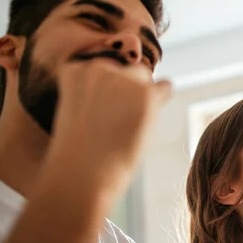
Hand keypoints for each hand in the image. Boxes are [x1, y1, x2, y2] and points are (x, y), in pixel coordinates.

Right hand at [46, 60, 170, 195]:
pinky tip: (149, 120)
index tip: (101, 114)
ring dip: (144, 96)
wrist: (83, 174)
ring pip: (145, 78)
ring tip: (131, 125)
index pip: (102, 69)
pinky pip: (166, 87)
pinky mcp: (146, 94)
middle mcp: (99, 68)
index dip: (107, 92)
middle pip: (126, 71)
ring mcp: (123, 79)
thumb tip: (137, 82)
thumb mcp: (79, 111)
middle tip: (118, 122)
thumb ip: (99, 92)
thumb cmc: (80, 152)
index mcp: (76, 70)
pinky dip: (162, 100)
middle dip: (127, 91)